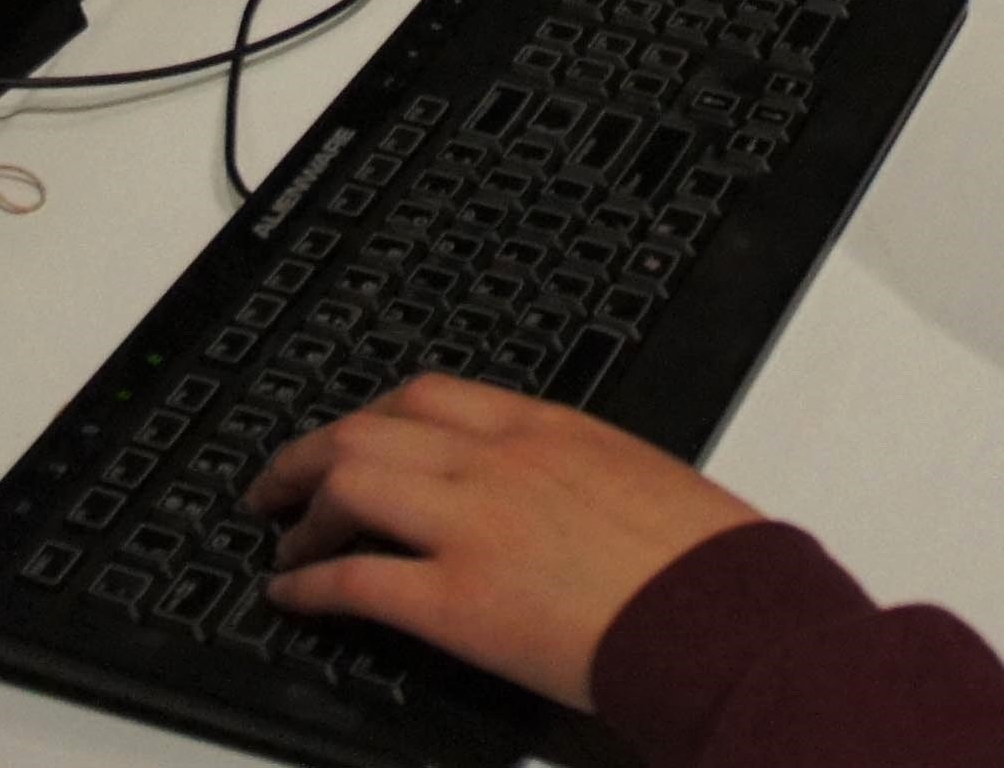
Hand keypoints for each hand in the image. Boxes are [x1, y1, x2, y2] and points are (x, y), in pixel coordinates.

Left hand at [249, 376, 761, 711]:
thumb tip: (537, 492)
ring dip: (302, 509)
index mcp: (543, 427)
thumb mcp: (632, 475)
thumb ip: (569, 470)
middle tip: (281, 480)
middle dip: (311, 452)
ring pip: (348, 482)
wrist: (722, 610)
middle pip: (369, 427)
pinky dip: (309, 584)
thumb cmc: (701, 556)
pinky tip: (293, 594)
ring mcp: (470, 525)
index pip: (429, 394)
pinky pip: (355, 579)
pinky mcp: (455, 601)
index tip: (354, 434)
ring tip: (283, 535)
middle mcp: (496, 461)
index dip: (372, 415)